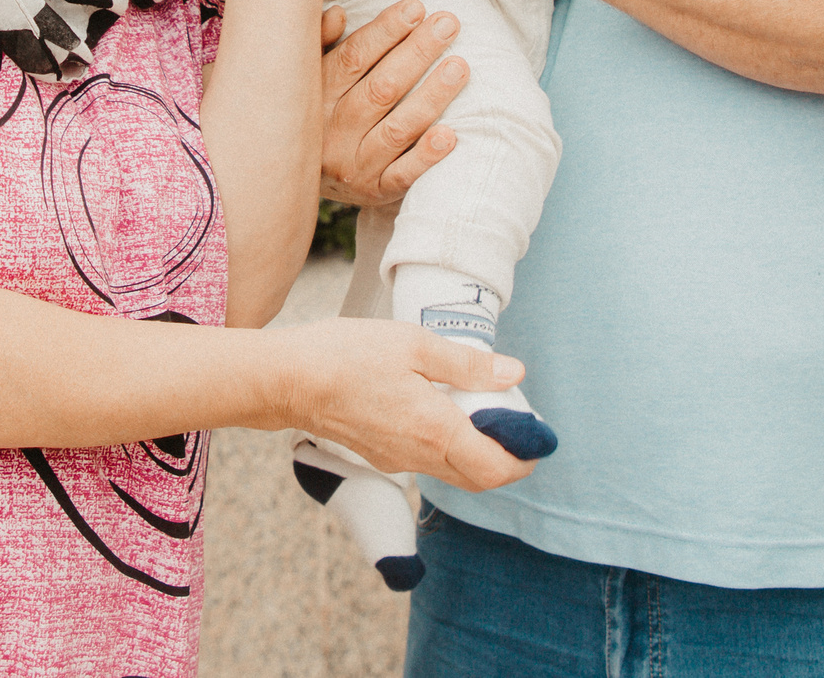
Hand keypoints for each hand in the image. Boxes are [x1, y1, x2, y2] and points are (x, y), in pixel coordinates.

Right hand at [275, 319, 537, 491]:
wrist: (286, 380)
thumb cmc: (346, 354)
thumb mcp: (412, 343)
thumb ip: (467, 365)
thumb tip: (513, 375)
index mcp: (434, 429)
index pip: (495, 468)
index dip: (524, 458)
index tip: (536, 436)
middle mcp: (419, 455)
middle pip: (479, 479)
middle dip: (506, 461)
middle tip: (517, 426)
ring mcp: (397, 461)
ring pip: (453, 473)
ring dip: (477, 455)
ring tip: (483, 413)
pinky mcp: (380, 456)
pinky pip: (428, 463)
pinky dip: (449, 449)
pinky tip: (444, 413)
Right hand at [318, 0, 464, 206]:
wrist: (295, 179)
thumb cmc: (314, 112)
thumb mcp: (307, 75)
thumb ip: (320, 43)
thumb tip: (340, 14)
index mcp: (316, 96)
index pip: (354, 58)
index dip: (385, 31)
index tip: (415, 8)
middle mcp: (332, 131)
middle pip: (381, 89)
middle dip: (418, 52)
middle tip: (448, 24)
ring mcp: (353, 164)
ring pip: (397, 129)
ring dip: (431, 97)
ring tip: (460, 66)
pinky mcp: (374, 191)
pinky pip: (403, 175)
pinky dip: (426, 156)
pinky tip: (450, 134)